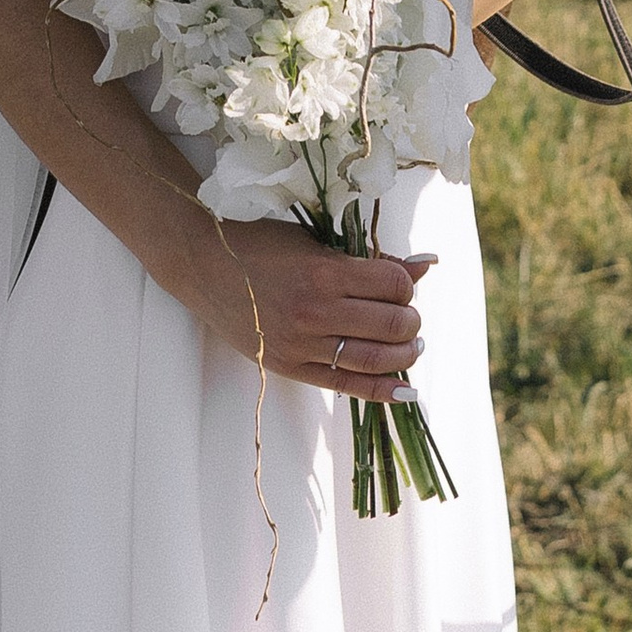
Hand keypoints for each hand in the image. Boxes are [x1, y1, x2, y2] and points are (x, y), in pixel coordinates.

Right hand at [165, 211, 434, 397]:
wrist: (203, 264)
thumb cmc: (260, 244)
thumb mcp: (316, 241)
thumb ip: (372, 259)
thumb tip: (429, 264)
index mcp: (325, 271)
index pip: (394, 286)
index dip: (407, 286)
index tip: (401, 285)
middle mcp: (315, 311)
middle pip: (391, 325)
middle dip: (410, 322)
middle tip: (408, 317)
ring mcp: (301, 344)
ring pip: (374, 359)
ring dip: (403, 354)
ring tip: (409, 345)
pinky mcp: (288, 366)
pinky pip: (345, 385)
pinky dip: (381, 390)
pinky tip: (405, 390)